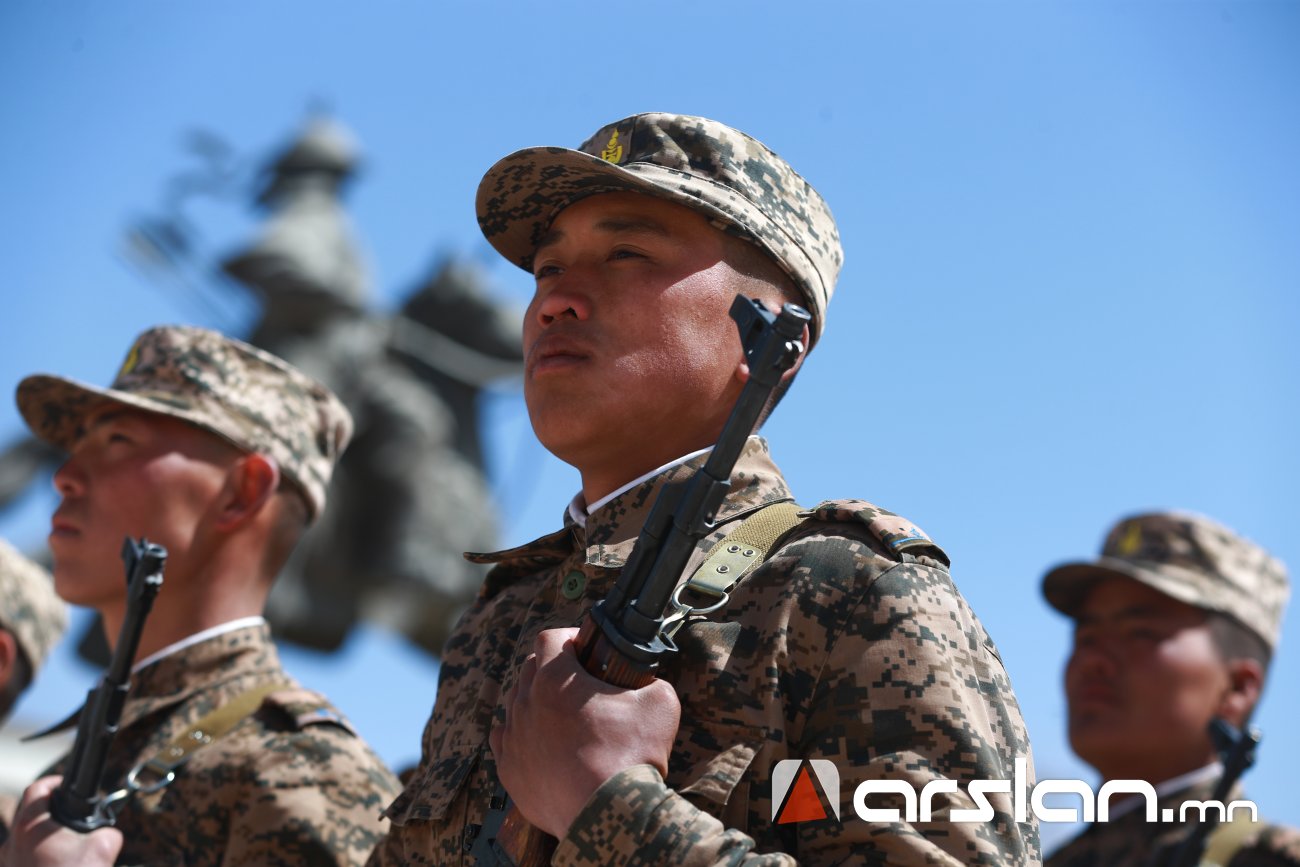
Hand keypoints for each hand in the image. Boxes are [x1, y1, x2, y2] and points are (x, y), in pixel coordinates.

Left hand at [1, 777, 121, 866]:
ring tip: (63, 850)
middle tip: (68, 820)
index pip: (37, 790)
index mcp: (30, 826)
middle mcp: (11, 843)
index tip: (66, 788)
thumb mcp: (103, 849)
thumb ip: (106, 833)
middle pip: (27, 815)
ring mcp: (6, 862)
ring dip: (42, 840)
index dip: (54, 784)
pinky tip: (56, 866)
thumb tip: (104, 834)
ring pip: (23, 840)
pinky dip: (38, 859)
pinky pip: (22, 860)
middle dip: (48, 814)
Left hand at [489, 627, 680, 838]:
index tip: (586, 650)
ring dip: (535, 700)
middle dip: (552, 668)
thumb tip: (649, 682)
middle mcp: (525, 703)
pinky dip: (521, 734)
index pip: (549, 638)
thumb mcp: (660, 704)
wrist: (607, 816)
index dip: (570, 638)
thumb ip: (651, 682)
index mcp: (556, 680)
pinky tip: (541, 741)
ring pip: (515, 703)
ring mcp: (513, 737)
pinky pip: (504, 739)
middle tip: (579, 683)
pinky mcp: (508, 770)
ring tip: (562, 716)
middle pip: (529, 668)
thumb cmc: (631, 757)